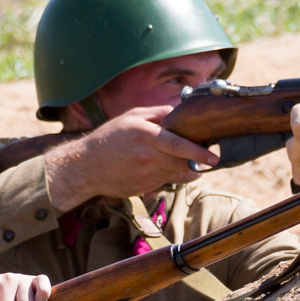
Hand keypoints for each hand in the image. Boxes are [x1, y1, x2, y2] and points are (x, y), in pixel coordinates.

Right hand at [43, 106, 216, 209]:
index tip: (213, 158)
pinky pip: (165, 182)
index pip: (178, 145)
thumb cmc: (108, 138)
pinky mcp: (144, 188)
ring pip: (176, 175)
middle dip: (196, 162)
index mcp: (145, 136)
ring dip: (183, 168)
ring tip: (177, 159)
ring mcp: (146, 176)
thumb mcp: (131, 116)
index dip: (198, 152)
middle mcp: (147, 157)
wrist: (85, 167)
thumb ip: (157, 113)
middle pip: (183, 164)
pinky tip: (156, 167)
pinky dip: (167, 175)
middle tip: (205, 157)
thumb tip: (179, 112)